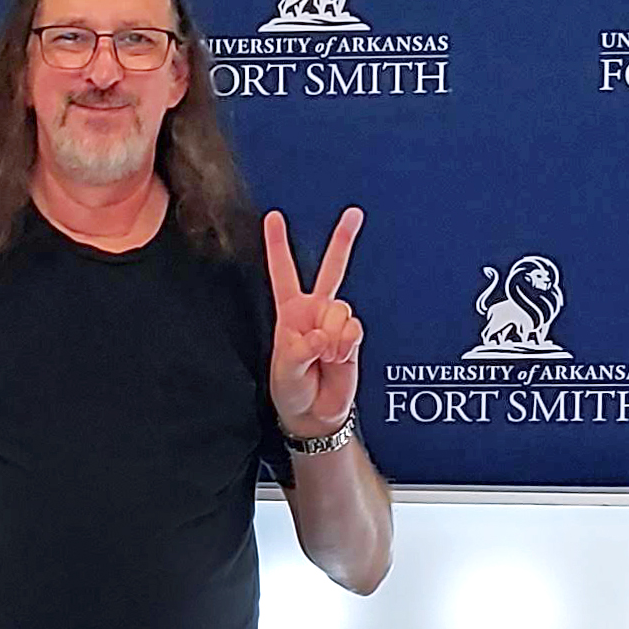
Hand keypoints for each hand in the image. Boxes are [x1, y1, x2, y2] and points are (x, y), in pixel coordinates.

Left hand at [265, 207, 363, 436]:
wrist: (316, 413)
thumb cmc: (292, 390)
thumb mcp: (284, 370)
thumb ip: (300, 349)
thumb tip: (321, 335)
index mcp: (290, 313)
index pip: (283, 273)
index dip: (278, 245)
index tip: (274, 217)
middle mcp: (315, 312)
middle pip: (331, 269)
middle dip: (343, 241)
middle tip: (354, 214)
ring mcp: (336, 323)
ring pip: (341, 308)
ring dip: (332, 335)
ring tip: (324, 357)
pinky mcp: (353, 338)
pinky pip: (353, 329)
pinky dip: (345, 346)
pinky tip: (337, 358)